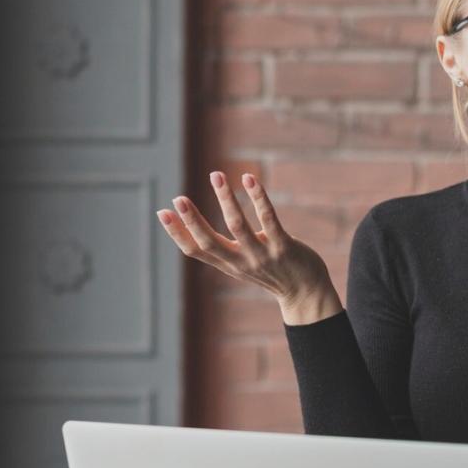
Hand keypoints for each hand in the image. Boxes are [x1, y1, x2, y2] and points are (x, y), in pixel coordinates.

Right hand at [157, 171, 339, 321]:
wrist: (306, 292)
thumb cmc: (272, 271)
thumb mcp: (242, 263)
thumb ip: (222, 249)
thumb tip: (198, 228)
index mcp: (228, 264)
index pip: (196, 251)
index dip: (177, 233)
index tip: (162, 213)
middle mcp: (241, 262)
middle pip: (210, 242)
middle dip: (192, 220)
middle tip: (178, 198)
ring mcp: (262, 255)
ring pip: (238, 226)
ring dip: (225, 199)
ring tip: (216, 175)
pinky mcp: (284, 247)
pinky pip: (268, 220)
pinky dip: (257, 198)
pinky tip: (249, 178)